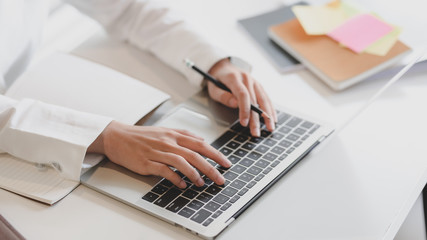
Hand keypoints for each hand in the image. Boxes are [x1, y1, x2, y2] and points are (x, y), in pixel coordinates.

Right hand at [88, 121, 230, 187]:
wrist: (118, 137)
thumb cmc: (142, 136)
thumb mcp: (165, 130)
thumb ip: (184, 135)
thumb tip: (202, 140)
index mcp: (174, 134)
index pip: (200, 144)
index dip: (216, 153)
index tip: (226, 163)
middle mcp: (168, 142)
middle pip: (194, 154)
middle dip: (210, 167)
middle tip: (220, 178)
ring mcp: (157, 152)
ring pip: (181, 162)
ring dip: (194, 174)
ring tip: (202, 184)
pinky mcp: (147, 162)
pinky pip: (164, 171)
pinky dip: (175, 178)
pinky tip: (182, 185)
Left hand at [207, 58, 276, 136]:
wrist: (224, 67)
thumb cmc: (217, 80)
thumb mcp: (213, 88)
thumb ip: (222, 96)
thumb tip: (235, 104)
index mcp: (234, 78)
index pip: (242, 95)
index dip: (244, 110)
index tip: (244, 123)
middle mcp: (247, 78)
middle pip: (254, 100)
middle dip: (256, 118)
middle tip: (256, 132)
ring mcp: (254, 81)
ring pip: (263, 99)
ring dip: (267, 114)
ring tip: (270, 127)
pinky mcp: (258, 85)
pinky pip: (266, 97)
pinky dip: (270, 108)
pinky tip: (273, 118)